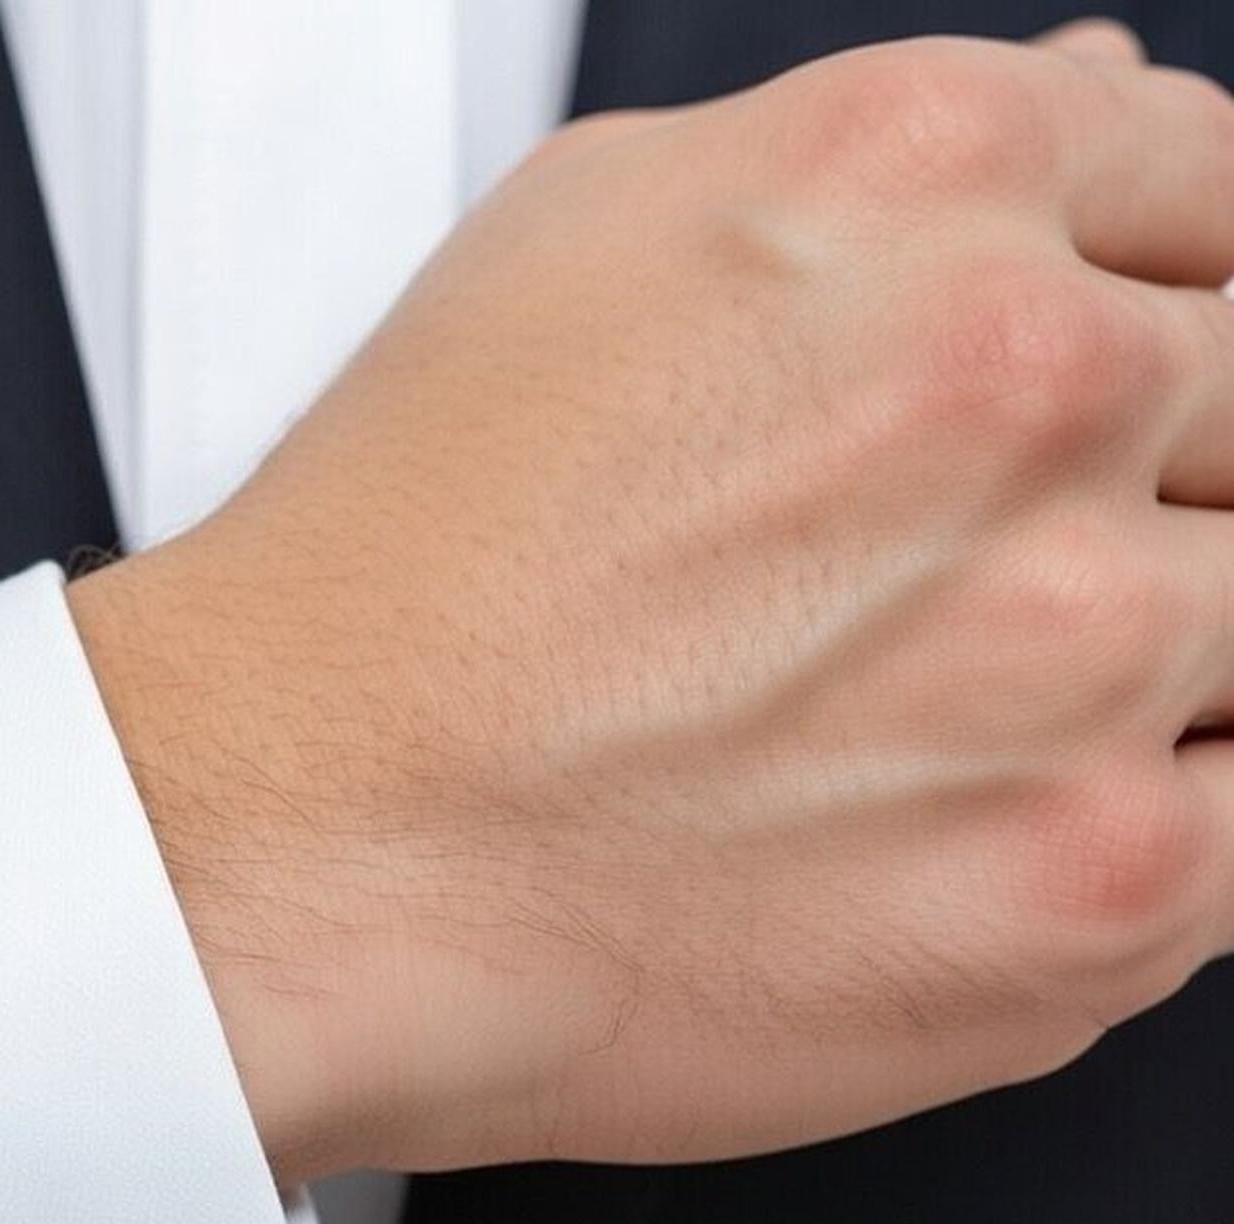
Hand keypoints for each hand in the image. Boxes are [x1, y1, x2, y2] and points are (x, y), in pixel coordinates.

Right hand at [68, 22, 1233, 1183]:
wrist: (292, 858)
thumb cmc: (391, 597)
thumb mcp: (583, 251)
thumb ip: (887, 183)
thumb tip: (1097, 127)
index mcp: (924, 187)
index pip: (1222, 194)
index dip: (1174, 310)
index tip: (1132, 401)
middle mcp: (1032, 391)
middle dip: (1156, 492)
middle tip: (978, 592)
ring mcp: (1086, 647)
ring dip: (1146, 671)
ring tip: (938, 729)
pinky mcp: (1098, 887)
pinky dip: (1154, 824)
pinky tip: (976, 829)